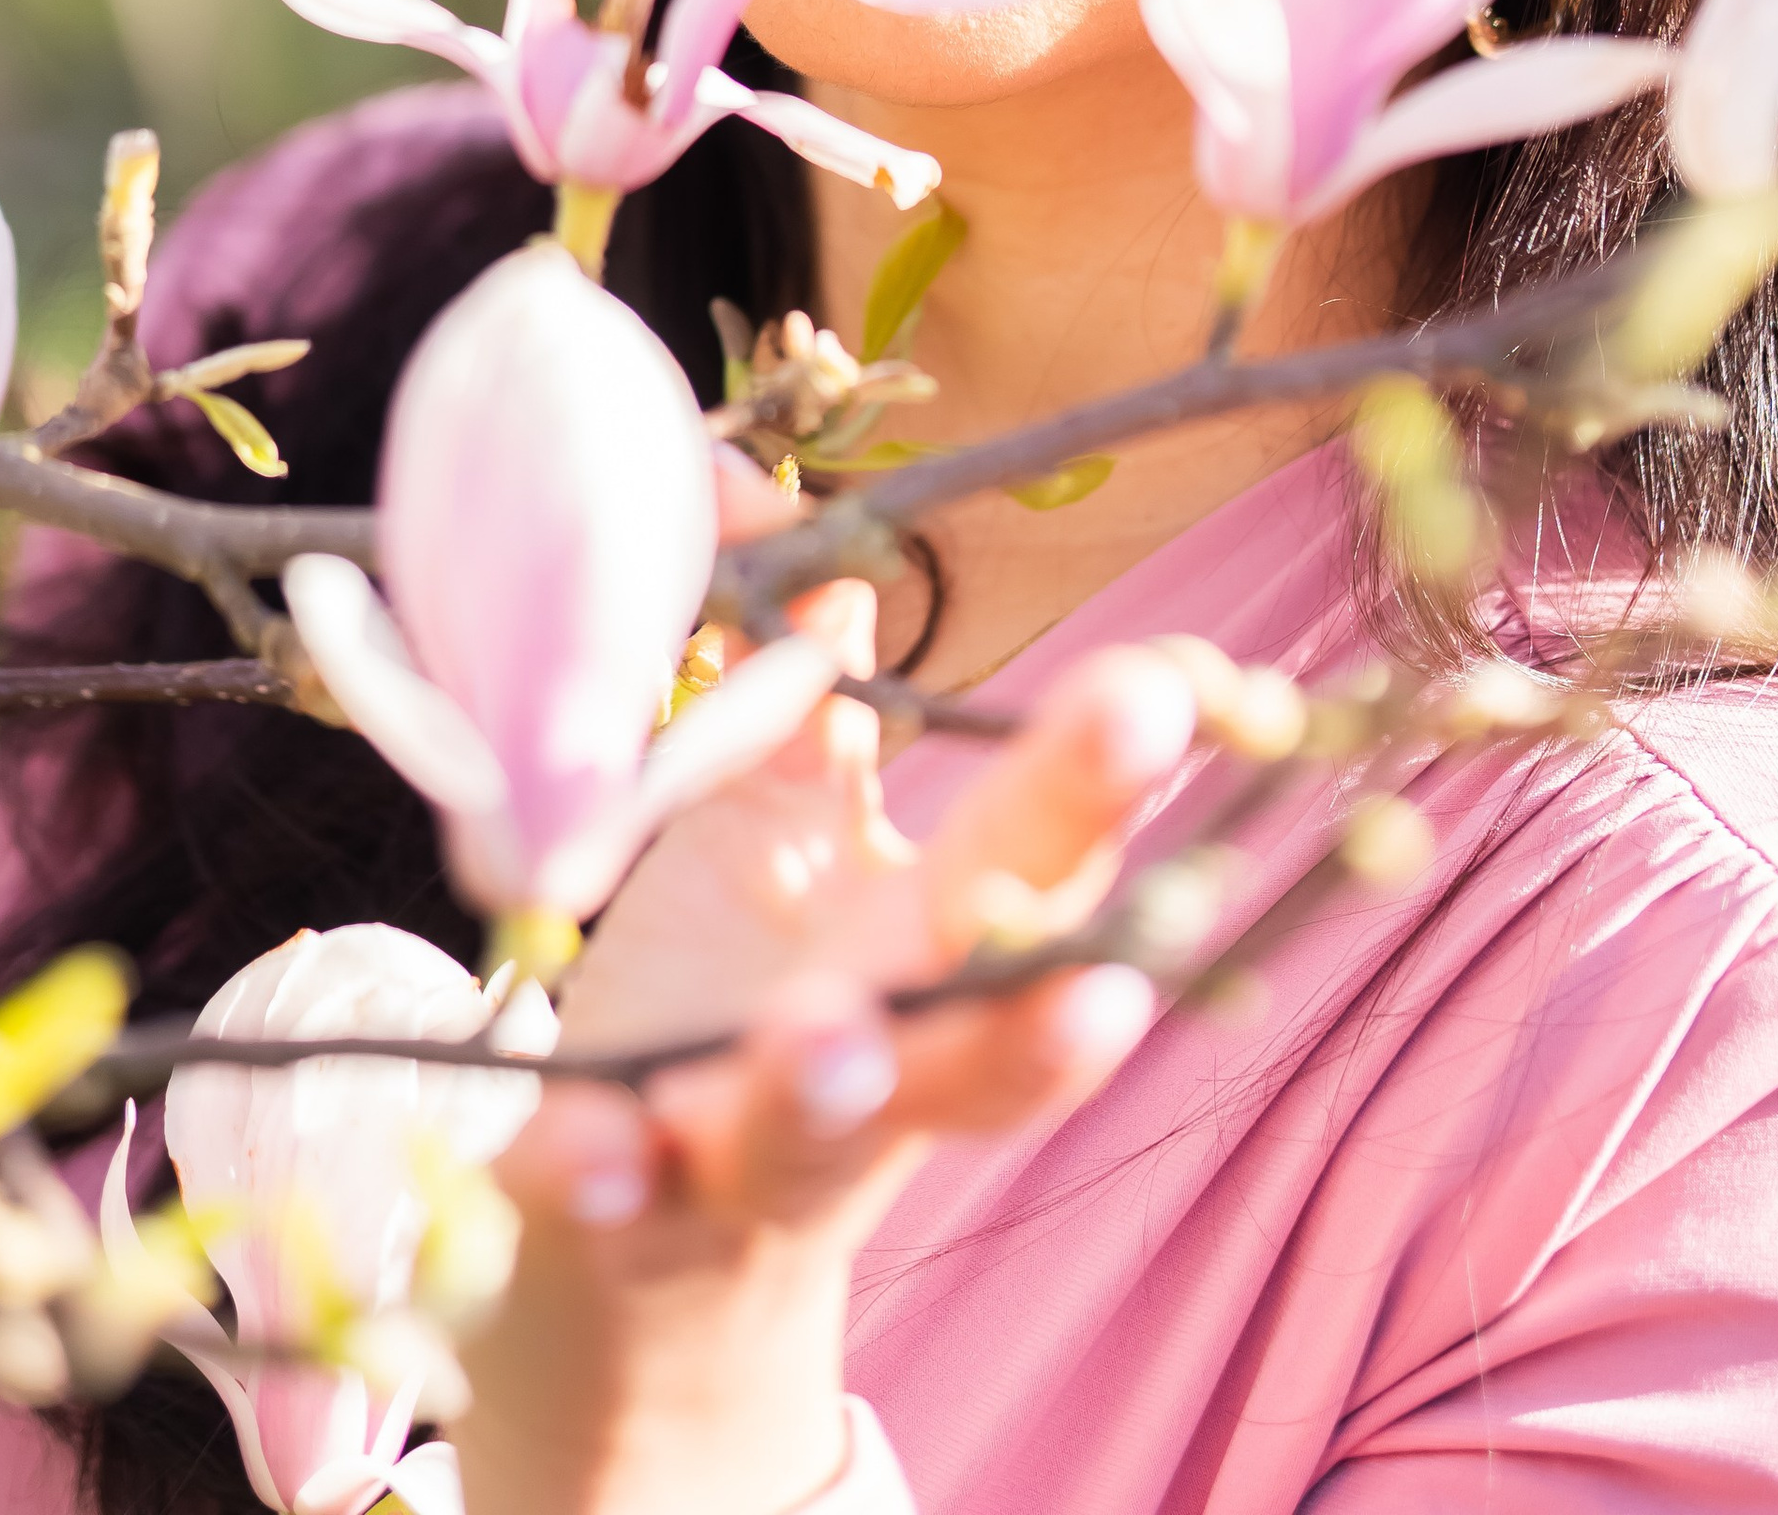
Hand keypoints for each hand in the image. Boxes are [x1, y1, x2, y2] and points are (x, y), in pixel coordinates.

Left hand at [449, 549, 1195, 1514]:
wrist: (631, 1276)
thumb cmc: (734, 1004)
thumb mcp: (778, 833)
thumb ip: (801, 682)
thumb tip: (783, 501)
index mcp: (935, 944)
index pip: (1060, 861)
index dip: (1122, 777)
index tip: (1187, 682)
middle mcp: (881, 1056)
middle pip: (986, 1010)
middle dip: (1051, 960)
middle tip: (1105, 939)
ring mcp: (753, 1144)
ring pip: (820, 1127)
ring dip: (835, 1079)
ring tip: (836, 1033)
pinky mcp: (618, 1210)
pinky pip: (606, 1196)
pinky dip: (596, 1169)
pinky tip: (590, 1141)